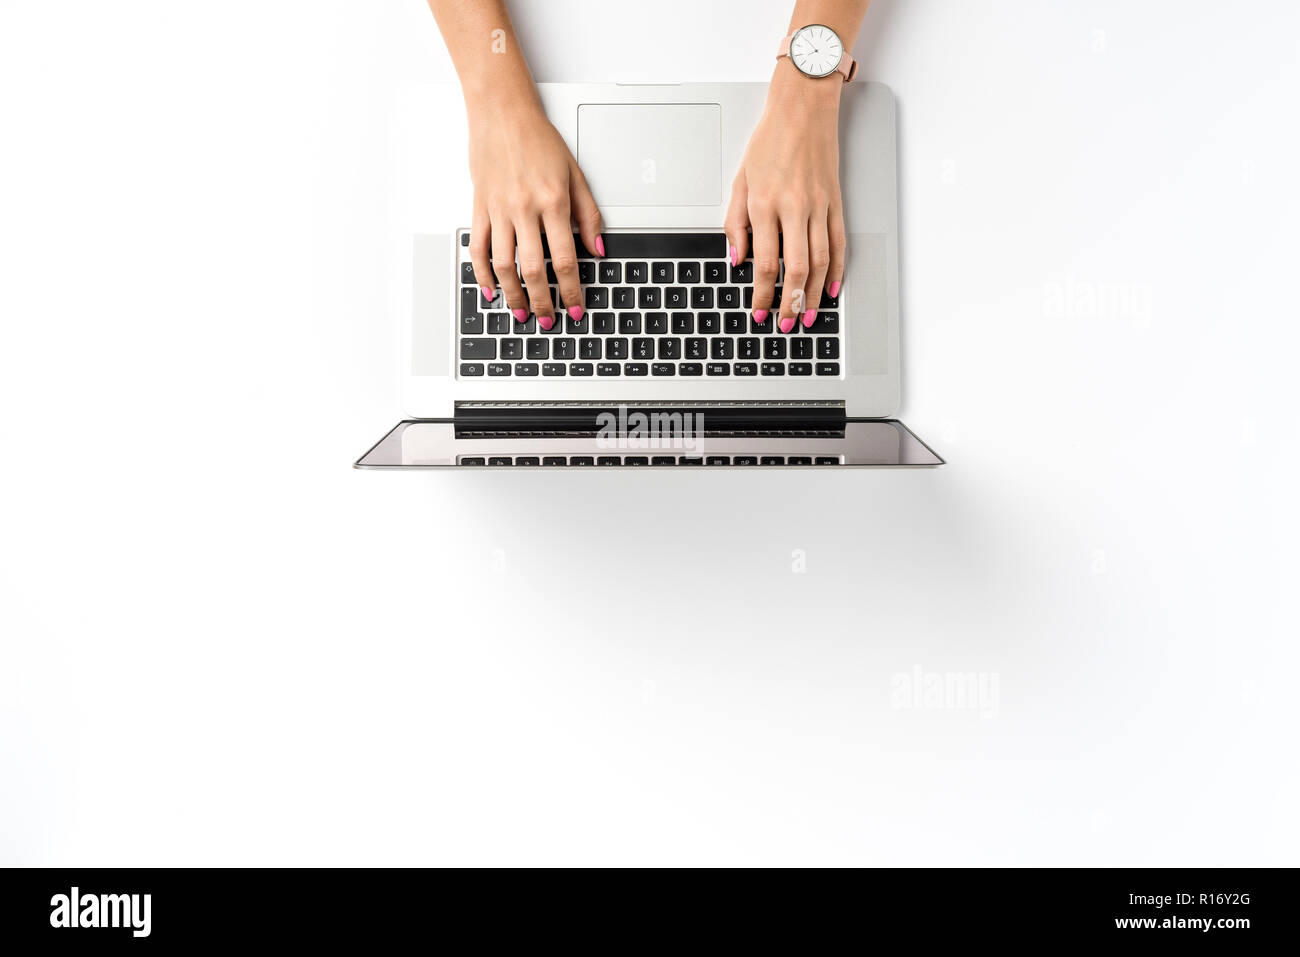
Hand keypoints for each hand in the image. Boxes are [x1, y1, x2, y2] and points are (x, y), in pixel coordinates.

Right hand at [467, 103, 603, 329]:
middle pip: (533, 269)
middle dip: (542, 301)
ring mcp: (499, 210)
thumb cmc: (539, 140)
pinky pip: (477, 248)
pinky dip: (482, 273)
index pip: (565, 259)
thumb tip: (598, 250)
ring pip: (504, 264)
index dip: (571, 290)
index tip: (574, 308)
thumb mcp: (575, 174)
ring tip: (521, 312)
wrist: (502, 113)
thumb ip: (588, 215)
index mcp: (553, 202)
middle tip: (548, 320)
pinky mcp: (479, 208)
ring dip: (513, 294)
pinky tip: (490, 290)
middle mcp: (524, 209)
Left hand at [725, 63, 845, 332]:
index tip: (759, 311)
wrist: (803, 109)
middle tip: (788, 325)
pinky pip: (838, 243)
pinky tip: (833, 288)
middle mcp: (795, 208)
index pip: (764, 262)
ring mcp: (819, 206)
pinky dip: (837, 269)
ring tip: (810, 315)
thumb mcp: (740, 181)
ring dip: (815, 294)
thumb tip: (736, 259)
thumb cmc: (769, 141)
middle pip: (796, 269)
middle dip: (791, 303)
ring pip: (820, 261)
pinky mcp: (835, 202)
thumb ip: (735, 224)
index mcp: (765, 205)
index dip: (762, 293)